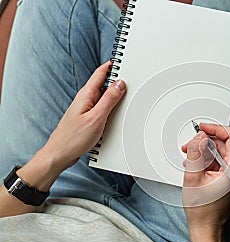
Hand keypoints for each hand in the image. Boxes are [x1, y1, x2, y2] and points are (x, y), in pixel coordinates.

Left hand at [0, 61, 126, 216]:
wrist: (60, 154)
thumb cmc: (73, 138)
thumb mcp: (96, 118)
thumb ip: (109, 100)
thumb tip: (120, 84)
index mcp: (86, 95)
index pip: (101, 73)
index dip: (113, 65)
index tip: (124, 60)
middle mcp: (85, 99)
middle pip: (104, 84)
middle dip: (117, 80)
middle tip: (131, 79)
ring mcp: (86, 108)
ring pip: (104, 96)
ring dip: (115, 94)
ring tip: (126, 95)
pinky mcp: (87, 117)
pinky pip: (102, 107)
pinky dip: (111, 106)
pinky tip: (116, 112)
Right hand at [181, 123, 229, 241]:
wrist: (206, 228)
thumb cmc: (203, 211)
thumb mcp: (193, 177)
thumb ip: (195, 153)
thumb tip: (199, 136)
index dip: (216, 128)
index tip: (203, 128)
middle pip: (225, 143)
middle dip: (205, 141)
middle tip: (189, 145)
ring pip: (221, 152)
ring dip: (204, 152)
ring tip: (189, 158)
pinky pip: (221, 162)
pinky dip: (207, 160)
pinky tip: (195, 166)